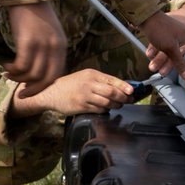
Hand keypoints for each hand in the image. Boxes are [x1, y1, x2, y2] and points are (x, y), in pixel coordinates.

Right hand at [4, 2, 66, 96]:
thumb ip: (49, 49)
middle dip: (33, 89)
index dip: (44, 85)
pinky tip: (6, 65)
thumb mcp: (50, 32)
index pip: (57, 73)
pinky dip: (13, 69)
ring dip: (19, 78)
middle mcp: (54, 47)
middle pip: (46, 78)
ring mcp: (41, 45)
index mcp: (61, 45)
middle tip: (21, 93)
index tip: (33, 89)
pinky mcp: (27, 42)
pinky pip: (21, 65)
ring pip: (32, 74)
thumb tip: (39, 69)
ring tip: (9, 74)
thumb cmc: (36, 13)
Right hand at [8, 69, 134, 117]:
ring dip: (115, 105)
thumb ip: (100, 81)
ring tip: (118, 105)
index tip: (132, 91)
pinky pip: (99, 110)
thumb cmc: (70, 84)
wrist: (52, 92)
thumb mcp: (85, 76)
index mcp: (92, 75)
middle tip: (128, 100)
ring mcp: (85, 96)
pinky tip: (106, 109)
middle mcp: (89, 84)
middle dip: (123, 98)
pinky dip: (105, 110)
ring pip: (107, 102)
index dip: (124, 87)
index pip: (112, 80)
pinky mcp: (82, 107)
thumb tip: (118, 87)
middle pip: (112, 92)